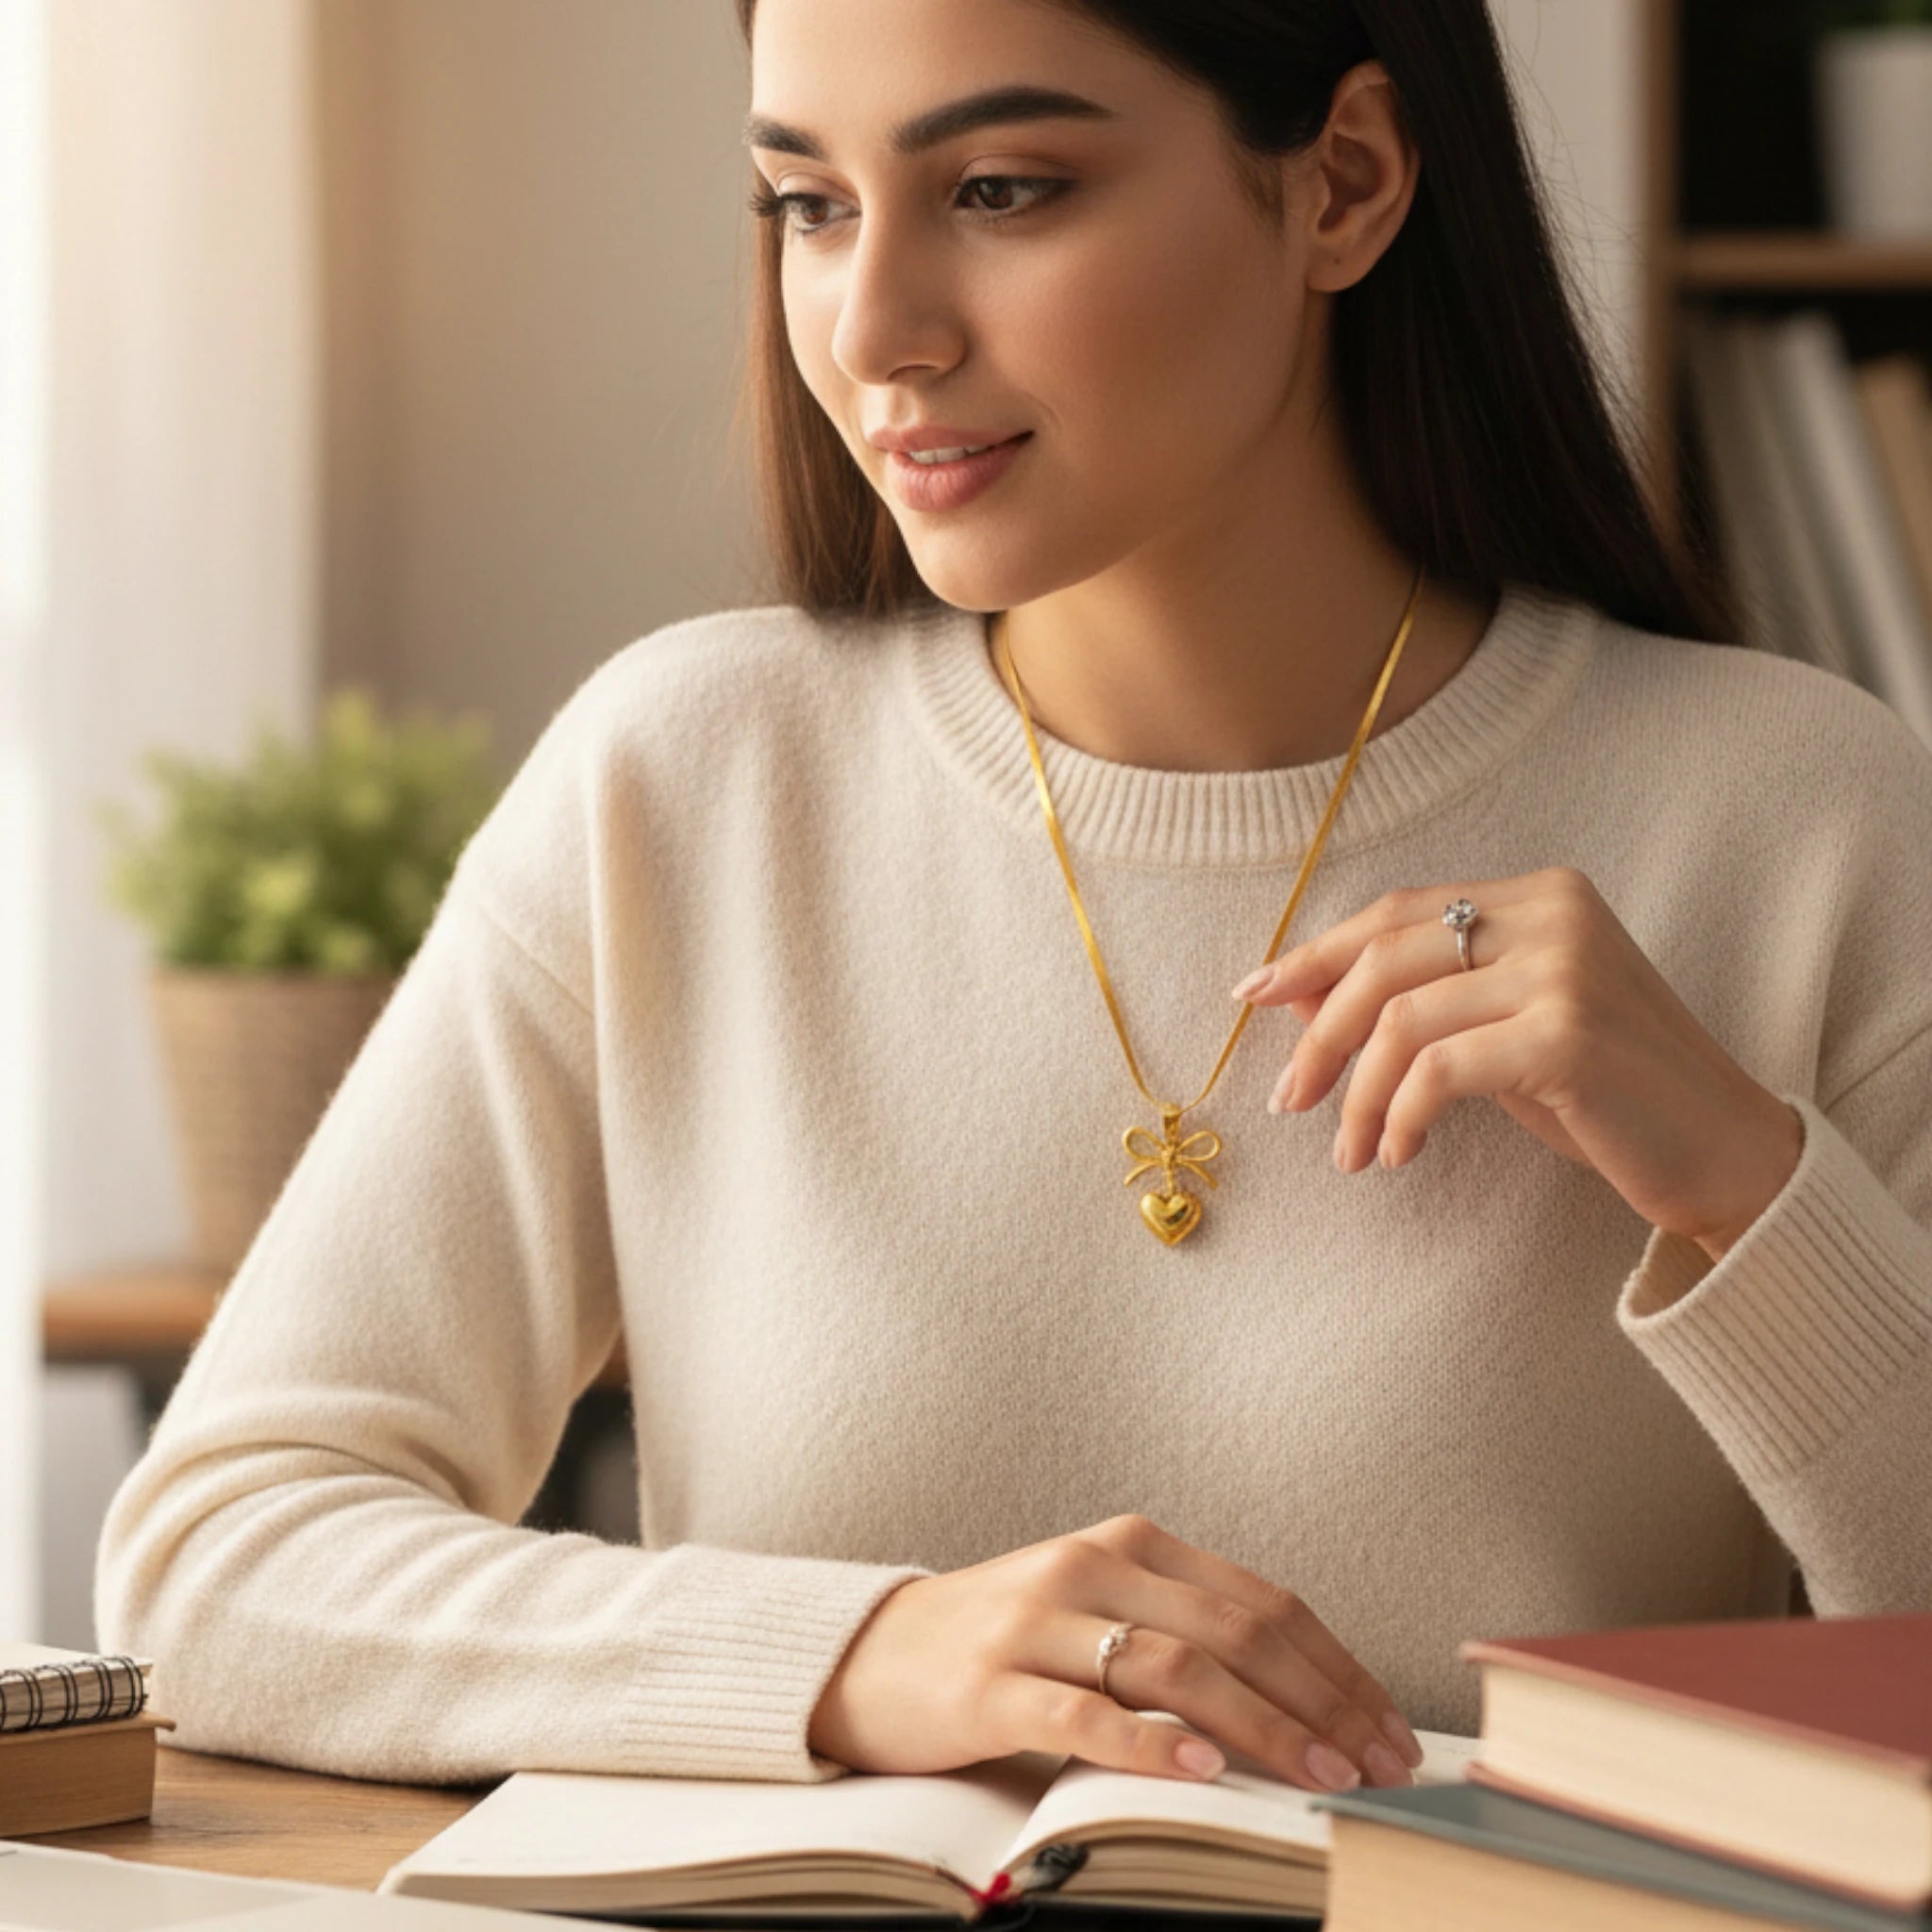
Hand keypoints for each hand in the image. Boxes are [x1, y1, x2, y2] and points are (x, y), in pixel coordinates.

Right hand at [807, 1513, 1422, 1791]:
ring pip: (1171, 1667)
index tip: (1390, 1730)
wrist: (870, 1654)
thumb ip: (1180, 1632)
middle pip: (1233, 1631)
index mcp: (1127, 1545)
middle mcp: (1087, 1568)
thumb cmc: (1003, 1642)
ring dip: (1262, 1726)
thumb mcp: (1096, 1612)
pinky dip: (1147, 1740)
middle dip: (1322, 1702)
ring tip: (1321, 1776)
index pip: (1260, 1601)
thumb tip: (1307, 1702)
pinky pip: (1080, 1712)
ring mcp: (1034, 1624)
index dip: (1336, 1666)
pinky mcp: (987, 1685)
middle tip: (1380, 1767)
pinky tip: (1199, 1767)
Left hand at [1234, 867, 1803, 1259]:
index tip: (1252, 995)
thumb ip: (1413, 1003)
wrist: (1727, 1152)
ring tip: (1351, 1151)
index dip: (1315, 953)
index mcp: (1539, 894)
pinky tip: (1400, 1153)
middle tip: (1289, 1099)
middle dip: (1320, 1033)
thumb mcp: (1496, 1033)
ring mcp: (1565, 970)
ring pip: (1402, 1019)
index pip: (1396, 913)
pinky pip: (1438, 1069)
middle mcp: (1554, 913)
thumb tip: (1290, 995)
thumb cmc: (1605, 1095)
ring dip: (1358, 1094)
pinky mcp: (1567, 1036)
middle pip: (1385, 958)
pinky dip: (1402, 1115)